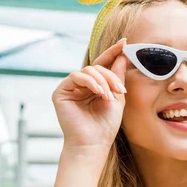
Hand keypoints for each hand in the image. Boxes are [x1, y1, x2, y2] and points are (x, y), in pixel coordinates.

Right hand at [52, 38, 127, 154]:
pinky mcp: (61, 92)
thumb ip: (118, 77)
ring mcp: (71, 88)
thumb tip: (122, 55)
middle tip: (120, 90)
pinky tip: (99, 92)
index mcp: (95, 86)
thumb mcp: (118, 98)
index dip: (113, 53)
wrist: (93, 144)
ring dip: (103, 81)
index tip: (125, 42)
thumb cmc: (106, 126)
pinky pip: (76, 76)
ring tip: (109, 96)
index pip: (103, 65)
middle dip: (111, 75)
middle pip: (98, 67)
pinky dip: (90, 82)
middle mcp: (82, 85)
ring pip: (88, 70)